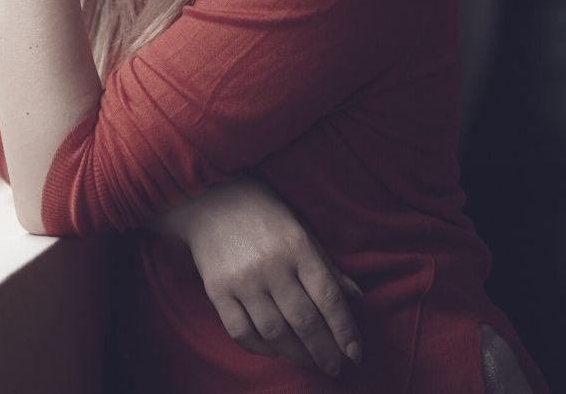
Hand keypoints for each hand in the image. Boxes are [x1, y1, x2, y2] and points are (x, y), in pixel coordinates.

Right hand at [157, 176, 363, 377]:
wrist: (209, 198)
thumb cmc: (264, 213)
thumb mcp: (302, 229)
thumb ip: (327, 265)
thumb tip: (356, 296)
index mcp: (298, 246)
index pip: (329, 298)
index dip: (345, 331)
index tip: (355, 354)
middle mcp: (271, 265)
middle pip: (305, 322)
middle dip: (325, 352)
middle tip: (335, 368)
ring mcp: (242, 279)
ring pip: (275, 332)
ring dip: (296, 354)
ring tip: (309, 361)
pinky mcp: (217, 290)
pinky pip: (241, 332)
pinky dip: (261, 348)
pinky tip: (275, 350)